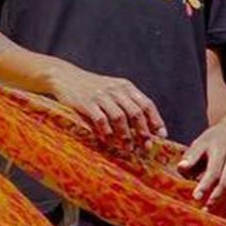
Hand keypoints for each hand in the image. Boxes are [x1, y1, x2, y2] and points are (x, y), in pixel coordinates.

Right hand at [49, 62, 163, 148]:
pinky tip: (109, 142)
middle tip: (146, 146)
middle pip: (135, 113)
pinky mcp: (86, 102)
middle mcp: (115, 90)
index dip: (156, 120)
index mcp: (126, 87)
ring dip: (126, 136)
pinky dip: (107, 132)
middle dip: (143, 132)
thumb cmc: (92, 88)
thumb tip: (148, 126)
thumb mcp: (113, 89)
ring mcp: (100, 96)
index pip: (146, 104)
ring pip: (119, 118)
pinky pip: (100, 120)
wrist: (64, 76)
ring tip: (128, 148)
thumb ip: (129, 102)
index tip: (161, 135)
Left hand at [177, 116, 225, 204]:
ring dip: (225, 202)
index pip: (214, 172)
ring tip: (213, 210)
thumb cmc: (215, 138)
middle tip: (204, 209)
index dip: (205, 185)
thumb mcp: (201, 142)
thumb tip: (181, 168)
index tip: (196, 197)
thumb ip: (191, 156)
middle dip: (215, 197)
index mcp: (221, 152)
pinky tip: (225, 207)